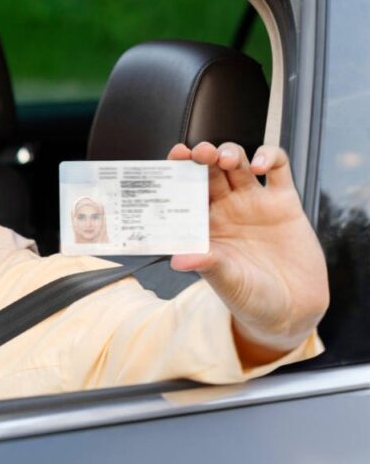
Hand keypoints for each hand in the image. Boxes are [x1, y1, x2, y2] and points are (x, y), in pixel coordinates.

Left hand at [167, 142, 327, 357]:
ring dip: (229, 153)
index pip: (185, 191)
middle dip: (202, 157)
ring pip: (238, 164)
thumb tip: (178, 259)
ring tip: (225, 159)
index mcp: (204, 226)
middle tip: (198, 153)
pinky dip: (269, 157)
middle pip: (209, 171)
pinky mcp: (284, 203)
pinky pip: (277, 168)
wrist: (291, 310)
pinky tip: (261, 165)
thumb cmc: (251, 298)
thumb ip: (207, 265)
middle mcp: (226, 210)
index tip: (173, 159)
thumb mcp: (228, 283)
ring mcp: (254, 203)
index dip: (178, 172)